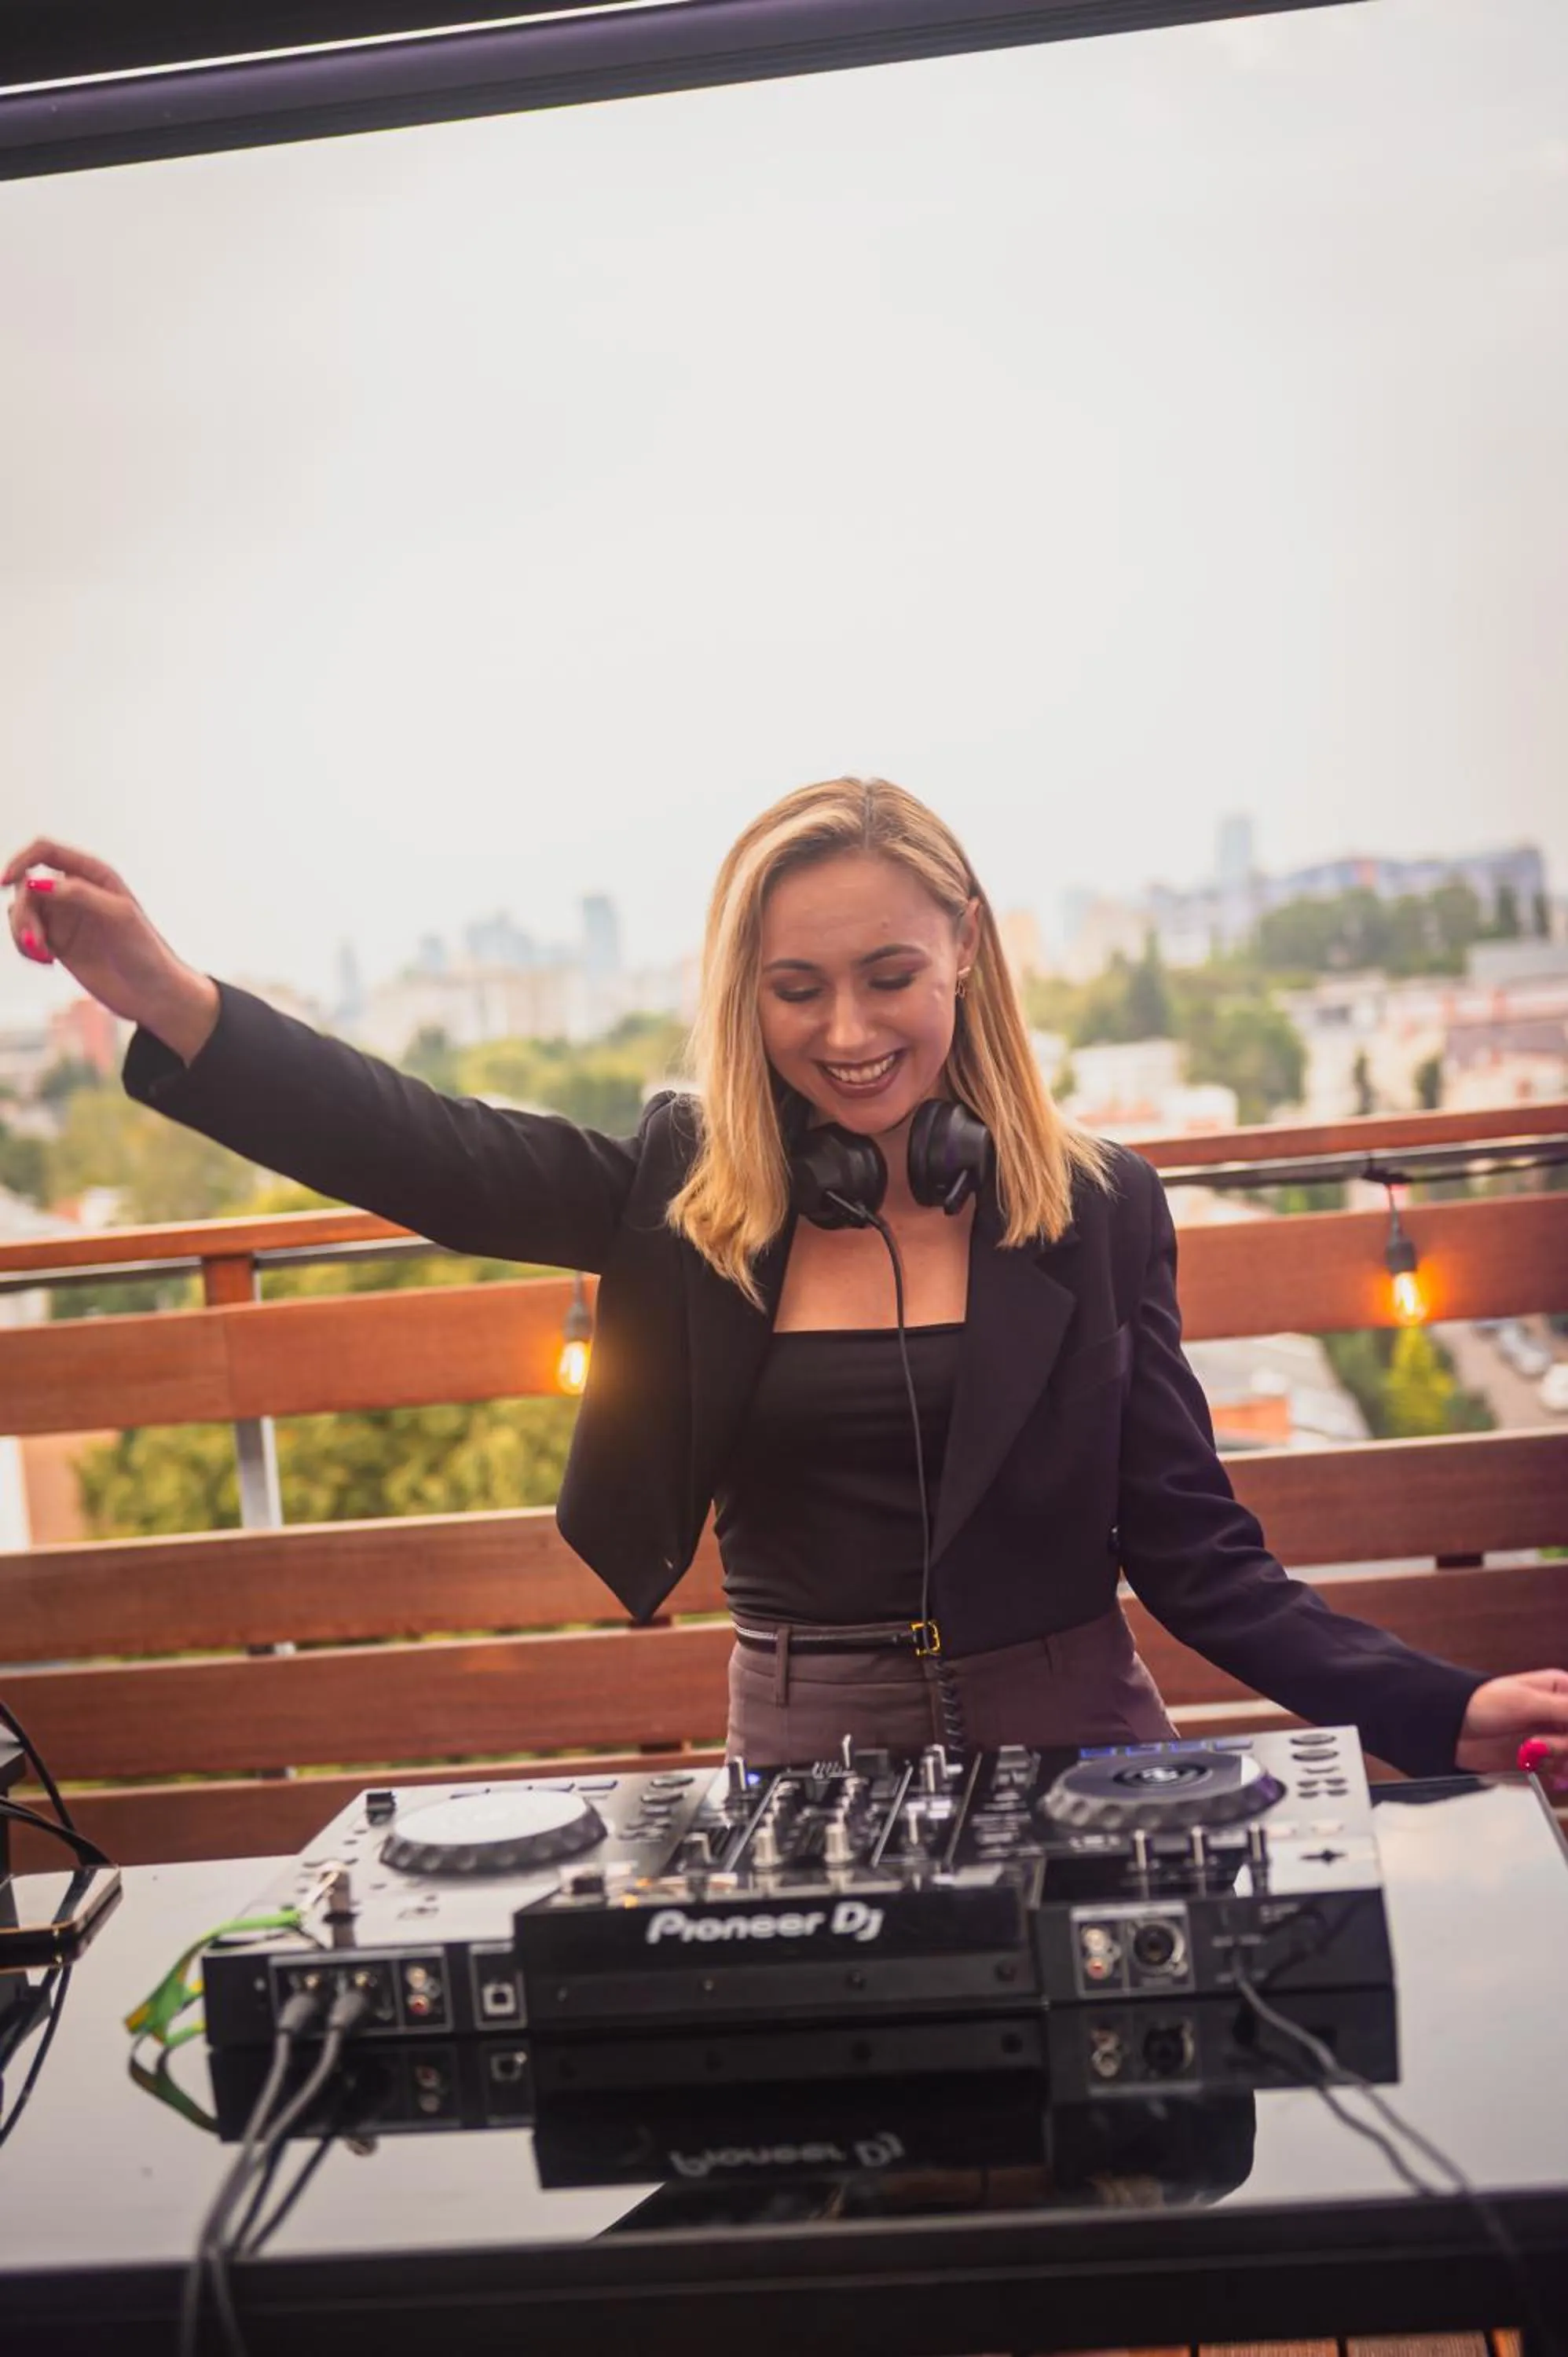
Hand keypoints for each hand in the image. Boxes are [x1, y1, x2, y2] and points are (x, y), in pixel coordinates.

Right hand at [3, 837, 219, 1060]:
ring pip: (21, 911)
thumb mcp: (118, 915)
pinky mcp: (58, 944)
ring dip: (21, 932)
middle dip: (23, 913)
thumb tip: (36, 882)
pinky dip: (25, 947)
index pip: (45, 851)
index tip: (4, 882)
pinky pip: (25, 935)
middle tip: (36, 943)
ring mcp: (65, 918)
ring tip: (42, 956)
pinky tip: (45, 961)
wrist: (153, 993)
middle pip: (27, 886)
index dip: (20, 861)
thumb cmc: (145, 950)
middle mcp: (75, 891)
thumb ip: (79, 894)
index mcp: (93, 874)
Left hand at [1455, 1669, 1567, 1787]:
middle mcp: (1562, 1715)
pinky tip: (1533, 1766)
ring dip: (1562, 1762)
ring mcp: (1555, 1739)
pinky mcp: (1544, 1761)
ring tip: (1532, 1755)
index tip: (1561, 1734)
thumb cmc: (1480, 1704)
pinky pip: (1562, 1774)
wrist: (1450, 1730)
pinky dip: (1553, 1775)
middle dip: (1565, 1746)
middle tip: (1541, 1745)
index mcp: (1563, 1690)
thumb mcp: (1526, 1702)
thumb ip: (1566, 1709)